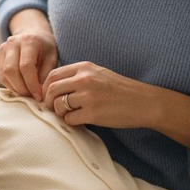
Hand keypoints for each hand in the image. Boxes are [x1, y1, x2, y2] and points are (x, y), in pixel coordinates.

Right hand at [0, 27, 57, 100]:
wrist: (33, 33)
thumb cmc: (45, 47)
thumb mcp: (52, 58)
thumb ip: (46, 75)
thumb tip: (38, 94)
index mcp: (29, 41)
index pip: (26, 66)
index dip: (31, 84)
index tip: (38, 96)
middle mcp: (12, 43)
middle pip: (11, 71)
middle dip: (21, 88)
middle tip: (31, 96)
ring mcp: (3, 48)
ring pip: (3, 74)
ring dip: (15, 88)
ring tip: (27, 93)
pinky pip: (1, 75)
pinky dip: (10, 84)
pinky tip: (20, 87)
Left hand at [42, 61, 189, 146]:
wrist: (144, 102)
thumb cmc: (120, 90)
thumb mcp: (98, 74)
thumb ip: (77, 77)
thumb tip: (52, 88)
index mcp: (84, 67)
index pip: (52, 75)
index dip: (45, 88)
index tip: (47, 97)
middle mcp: (84, 79)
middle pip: (52, 90)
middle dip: (48, 102)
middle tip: (53, 109)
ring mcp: (88, 96)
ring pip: (58, 105)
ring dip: (60, 113)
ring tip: (70, 115)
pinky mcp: (93, 113)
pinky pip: (70, 119)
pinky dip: (71, 122)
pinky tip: (80, 121)